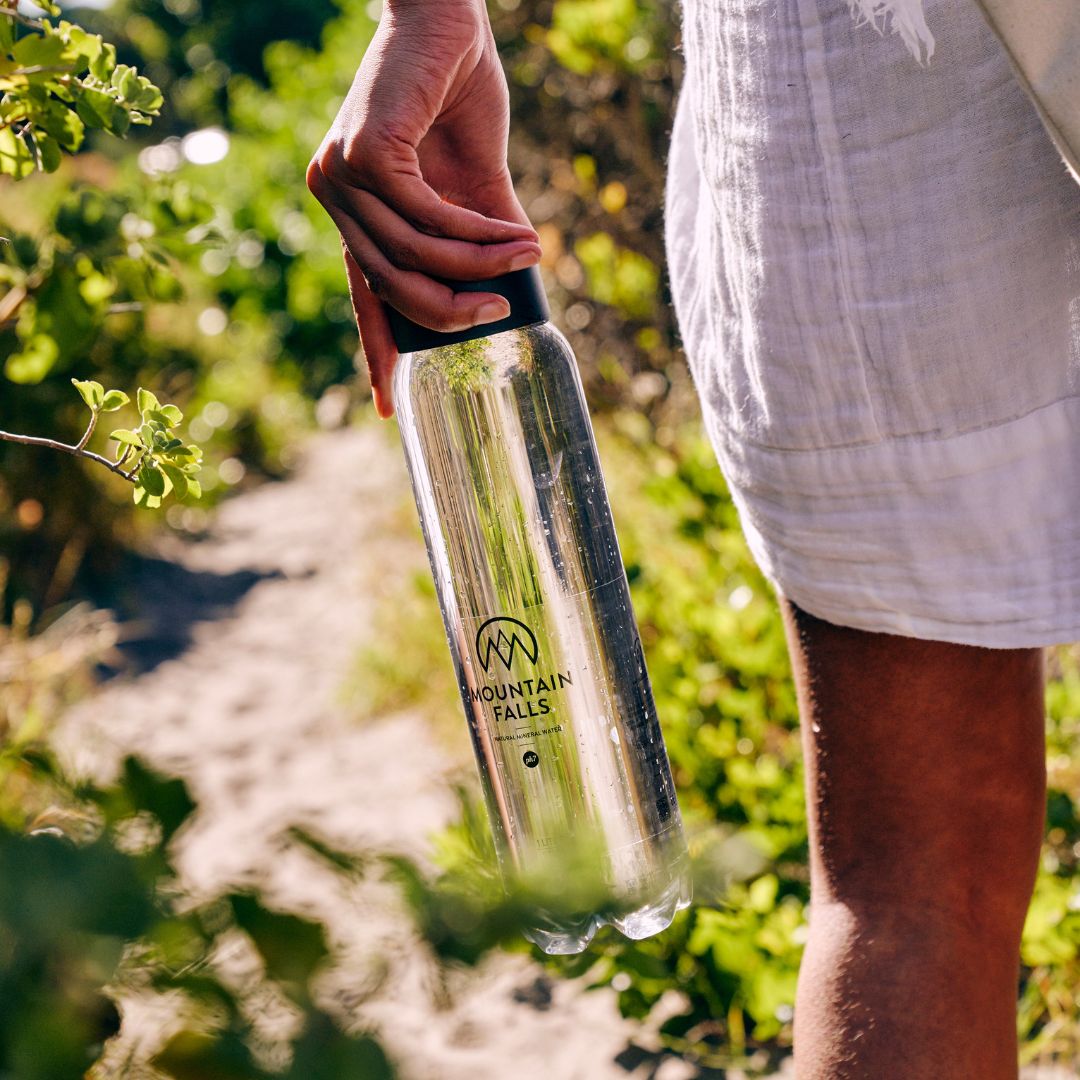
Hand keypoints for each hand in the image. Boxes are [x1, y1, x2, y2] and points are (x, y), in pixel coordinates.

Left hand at [307, 0, 540, 416]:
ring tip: (526, 260)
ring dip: (477, 268)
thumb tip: (516, 286)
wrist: (448, 13)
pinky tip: (513, 237)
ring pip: (413, 257)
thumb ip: (482, 233)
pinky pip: (429, 219)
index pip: (363, 295)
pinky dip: (475, 235)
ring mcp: (342, 176)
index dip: (377, 352)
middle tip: (501, 314)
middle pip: (390, 288)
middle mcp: (337, 198)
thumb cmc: (456, 91)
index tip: (389, 407)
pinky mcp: (365, 152)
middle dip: (450, 313)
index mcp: (356, 212)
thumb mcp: (475, 180)